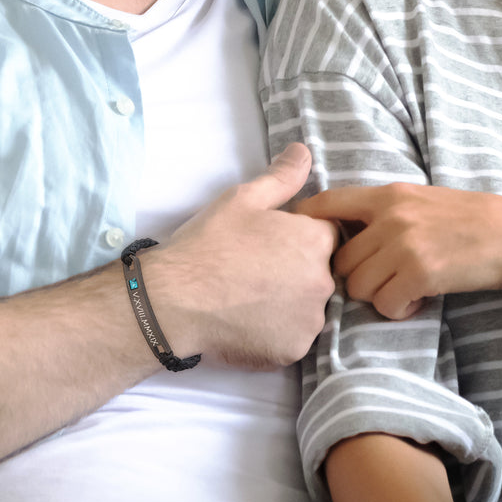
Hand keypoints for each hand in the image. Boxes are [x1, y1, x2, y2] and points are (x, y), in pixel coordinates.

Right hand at [146, 143, 336, 367]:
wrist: (174, 300)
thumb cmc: (207, 244)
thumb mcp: (243, 199)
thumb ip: (282, 177)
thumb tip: (304, 151)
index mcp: (316, 241)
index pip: (326, 236)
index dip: (298, 237)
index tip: (270, 243)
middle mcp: (324, 282)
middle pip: (320, 273)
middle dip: (296, 271)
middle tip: (254, 272)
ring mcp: (310, 321)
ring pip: (307, 308)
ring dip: (288, 304)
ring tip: (248, 299)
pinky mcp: (292, 351)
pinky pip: (291, 337)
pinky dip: (275, 332)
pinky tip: (247, 322)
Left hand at [296, 184, 501, 319]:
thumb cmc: (470, 219)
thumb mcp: (421, 200)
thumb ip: (384, 212)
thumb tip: (345, 232)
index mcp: (388, 194)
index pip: (327, 204)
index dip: (306, 224)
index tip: (301, 243)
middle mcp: (390, 216)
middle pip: (339, 260)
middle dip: (354, 278)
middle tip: (382, 281)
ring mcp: (404, 245)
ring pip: (357, 286)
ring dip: (376, 296)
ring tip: (402, 291)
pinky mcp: (420, 273)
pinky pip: (384, 303)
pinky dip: (397, 309)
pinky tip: (417, 301)